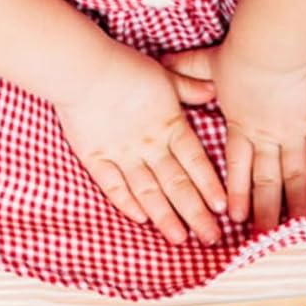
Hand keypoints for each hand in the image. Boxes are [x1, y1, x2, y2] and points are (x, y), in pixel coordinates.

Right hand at [52, 42, 226, 246]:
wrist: (82, 69)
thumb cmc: (124, 67)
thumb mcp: (164, 75)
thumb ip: (188, 88)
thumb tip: (213, 91)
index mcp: (169, 126)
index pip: (196, 162)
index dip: (210, 186)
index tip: (223, 208)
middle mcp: (149, 146)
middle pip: (177, 185)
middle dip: (196, 214)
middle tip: (212, 238)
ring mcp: (122, 155)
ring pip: (148, 193)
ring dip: (165, 217)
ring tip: (180, 239)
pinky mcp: (96, 158)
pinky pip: (113, 187)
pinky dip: (127, 203)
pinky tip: (140, 220)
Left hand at [162, 44, 305, 232]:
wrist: (269, 45)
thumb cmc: (239, 52)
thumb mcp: (207, 62)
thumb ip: (188, 68)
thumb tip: (164, 63)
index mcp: (241, 126)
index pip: (237, 168)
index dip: (237, 193)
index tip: (235, 218)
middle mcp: (267, 136)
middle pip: (266, 182)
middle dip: (266, 212)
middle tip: (265, 238)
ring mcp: (293, 131)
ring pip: (296, 175)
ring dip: (297, 203)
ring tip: (299, 228)